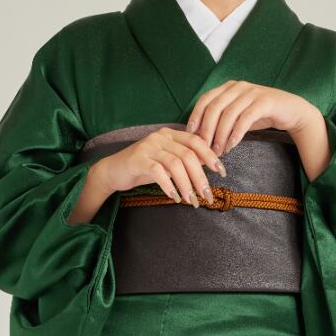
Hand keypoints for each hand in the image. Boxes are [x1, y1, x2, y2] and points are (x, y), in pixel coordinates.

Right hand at [100, 124, 226, 207]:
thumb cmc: (143, 168)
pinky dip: (169, 186)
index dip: (211, 156)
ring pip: (175, 164)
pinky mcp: (138, 159)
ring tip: (191, 201)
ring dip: (186, 185)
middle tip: (207, 195)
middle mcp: (160, 137)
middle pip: (188, 155)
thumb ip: (185, 160)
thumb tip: (210, 164)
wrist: (113, 171)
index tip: (222, 172)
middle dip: (200, 177)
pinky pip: (158, 172)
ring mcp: (148, 146)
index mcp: (170, 134)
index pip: (196, 141)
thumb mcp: (167, 162)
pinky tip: (174, 197)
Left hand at [185, 82, 320, 156]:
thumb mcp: (237, 116)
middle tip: (204, 148)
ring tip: (218, 151)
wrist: (290, 111)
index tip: (191, 134)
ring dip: (221, 135)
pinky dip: (236, 133)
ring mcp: (251, 92)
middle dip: (207, 130)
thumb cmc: (260, 115)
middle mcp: (238, 86)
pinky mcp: (264, 101)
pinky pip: (245, 118)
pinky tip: (232, 145)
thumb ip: (220, 122)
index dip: (195, 117)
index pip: (205, 99)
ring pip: (229, 114)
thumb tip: (200, 138)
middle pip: (214, 108)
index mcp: (228, 87)